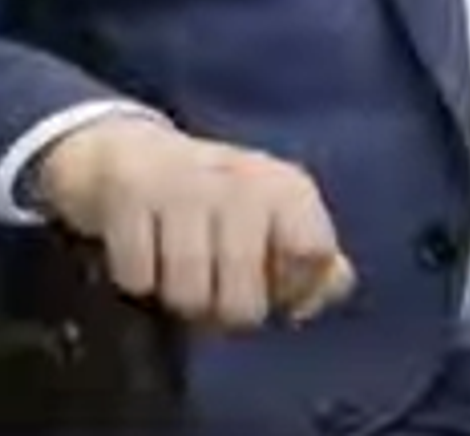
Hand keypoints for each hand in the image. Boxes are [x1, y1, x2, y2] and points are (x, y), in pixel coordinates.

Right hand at [30, 113, 355, 331]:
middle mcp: (243, 177)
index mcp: (288, 187)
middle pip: (244, 304)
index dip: (289, 289)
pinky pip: (137, 278)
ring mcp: (186, 181)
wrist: (134, 156)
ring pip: (188, 296)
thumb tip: (338, 282)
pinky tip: (145, 248)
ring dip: (178, 300)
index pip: (313, 256)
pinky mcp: (132, 190)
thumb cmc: (218, 206)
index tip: (270, 278)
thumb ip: (316, 263)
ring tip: (178, 272)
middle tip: (213, 285)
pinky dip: (137, 279)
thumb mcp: (274, 224)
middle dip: (223, 312)